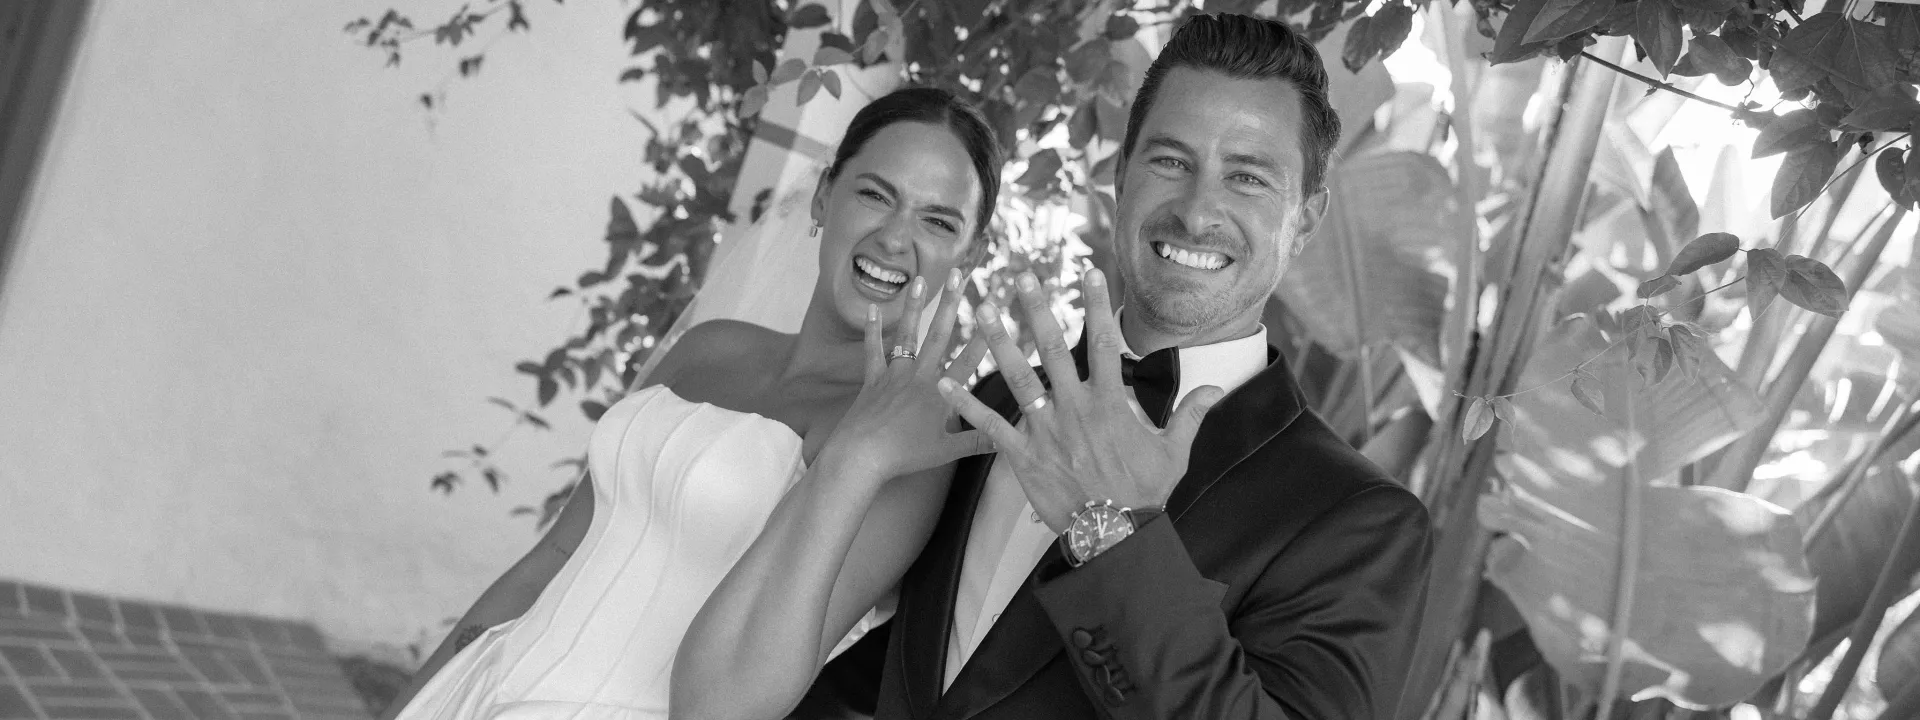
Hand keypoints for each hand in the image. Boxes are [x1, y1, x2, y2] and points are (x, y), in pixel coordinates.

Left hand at [822, 268, 994, 481]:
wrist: (861, 456)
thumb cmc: (905, 456)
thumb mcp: (947, 452)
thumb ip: (978, 441)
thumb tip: (1008, 438)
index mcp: (940, 393)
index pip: (969, 359)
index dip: (986, 335)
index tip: (997, 310)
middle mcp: (919, 377)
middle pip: (939, 334)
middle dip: (951, 302)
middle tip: (959, 274)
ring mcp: (894, 375)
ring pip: (907, 334)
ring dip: (914, 306)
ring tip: (920, 279)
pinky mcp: (872, 380)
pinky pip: (872, 350)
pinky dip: (872, 329)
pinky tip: (872, 307)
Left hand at [936, 269, 1223, 532]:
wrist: (1115, 535)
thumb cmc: (1145, 493)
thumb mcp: (1175, 451)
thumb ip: (1190, 414)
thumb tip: (1215, 389)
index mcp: (1110, 402)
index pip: (1103, 341)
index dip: (1097, 303)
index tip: (1089, 271)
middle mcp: (1075, 407)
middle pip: (1052, 347)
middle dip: (1036, 308)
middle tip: (1020, 276)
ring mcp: (1046, 430)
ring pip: (1017, 376)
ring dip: (997, 341)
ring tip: (981, 309)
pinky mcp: (1023, 455)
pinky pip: (989, 425)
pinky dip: (965, 403)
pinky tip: (943, 382)